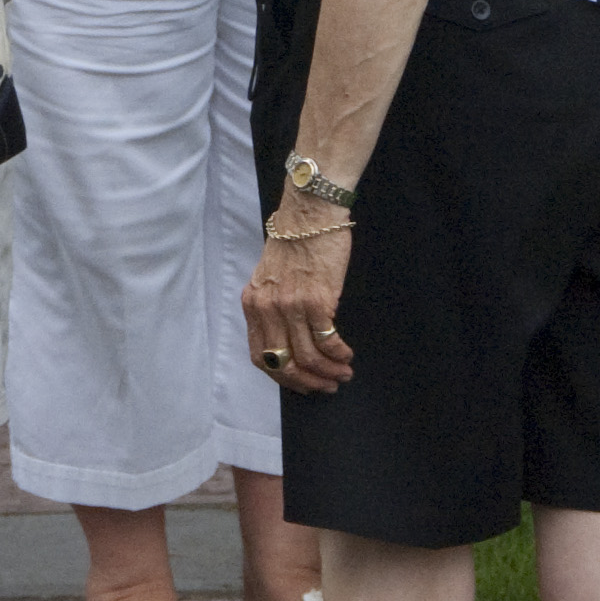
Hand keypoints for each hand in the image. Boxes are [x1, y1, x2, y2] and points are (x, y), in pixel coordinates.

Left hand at [242, 226, 356, 395]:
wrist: (310, 214)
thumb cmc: (294, 241)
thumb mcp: (269, 277)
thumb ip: (272, 307)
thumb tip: (289, 341)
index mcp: (252, 304)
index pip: (261, 356)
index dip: (282, 377)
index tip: (300, 383)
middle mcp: (268, 309)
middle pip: (285, 364)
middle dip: (308, 382)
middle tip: (326, 386)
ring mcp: (291, 306)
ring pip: (309, 357)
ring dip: (329, 371)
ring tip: (343, 373)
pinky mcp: (317, 301)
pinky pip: (328, 340)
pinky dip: (339, 353)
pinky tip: (346, 354)